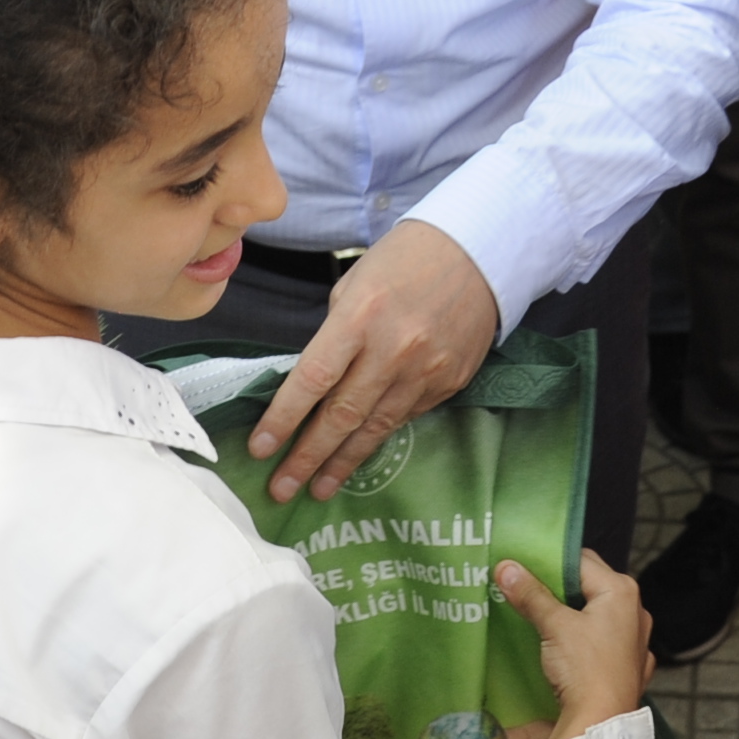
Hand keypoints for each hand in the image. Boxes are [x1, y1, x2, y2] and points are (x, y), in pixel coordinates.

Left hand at [249, 219, 498, 501]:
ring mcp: (426, 370)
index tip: (260, 448)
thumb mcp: (354, 285)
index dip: (283, 419)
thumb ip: (335, 336)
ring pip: (375, 428)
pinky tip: (358, 453)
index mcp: (360, 317)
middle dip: (307, 457)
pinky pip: (405, 416)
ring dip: (342, 462)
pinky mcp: (449, 382)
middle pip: (341, 416)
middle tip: (281, 488)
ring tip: (317, 488)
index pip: (313, 380)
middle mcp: (393, 349)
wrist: (478, 250)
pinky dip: (378, 436)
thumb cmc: (405, 260)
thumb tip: (315, 384)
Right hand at [496, 549, 650, 738]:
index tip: (523, 566)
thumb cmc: (585, 669)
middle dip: (560, 588)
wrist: (602, 724)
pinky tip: (566, 649)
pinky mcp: (630, 666)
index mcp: (621, 591)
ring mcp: (636, 640)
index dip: (550, 561)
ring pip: (598, 615)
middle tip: (526, 590)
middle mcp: (635, 610)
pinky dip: (586, 640)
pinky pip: (604, 641)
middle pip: (591, 586)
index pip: (581, 560)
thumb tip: (507, 568)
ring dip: (572, 614)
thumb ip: (531, 595)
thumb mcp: (554, 626)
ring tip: (541, 617)